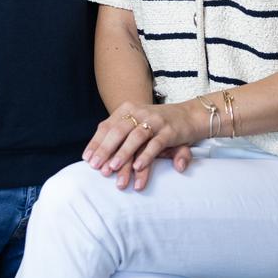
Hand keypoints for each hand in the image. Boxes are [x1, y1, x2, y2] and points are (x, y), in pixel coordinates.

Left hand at [83, 101, 198, 191]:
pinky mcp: (170, 132)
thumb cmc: (156, 123)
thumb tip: (96, 154)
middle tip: (97, 167)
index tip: (87, 159)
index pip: (107, 126)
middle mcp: (139, 112)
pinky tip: (137, 167)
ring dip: (123, 153)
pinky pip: (156, 144)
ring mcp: (155, 121)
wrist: (190, 115)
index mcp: (127, 109)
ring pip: (136, 137)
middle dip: (106, 150)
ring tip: (113, 168)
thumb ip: (118, 137)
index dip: (96, 142)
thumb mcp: (136, 126)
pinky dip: (146, 156)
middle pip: (118, 131)